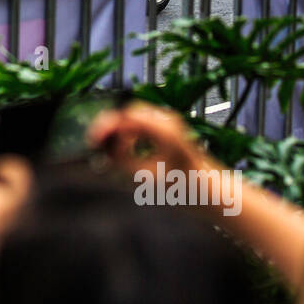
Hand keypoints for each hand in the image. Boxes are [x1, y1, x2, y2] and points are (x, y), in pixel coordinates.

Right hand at [86, 102, 214, 187]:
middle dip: (109, 125)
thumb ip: (123, 160)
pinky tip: (121, 149)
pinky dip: (128, 133)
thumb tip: (104, 149)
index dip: (105, 126)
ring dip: (118, 129)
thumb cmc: (185, 188)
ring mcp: (169, 123)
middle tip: (95, 143)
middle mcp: (168, 120)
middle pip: (128, 112)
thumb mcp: (148, 178)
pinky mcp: (168, 130)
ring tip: (106, 149)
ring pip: (133, 116)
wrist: (211, 192)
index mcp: (164, 130)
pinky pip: (141, 123)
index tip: (92, 140)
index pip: (126, 116)